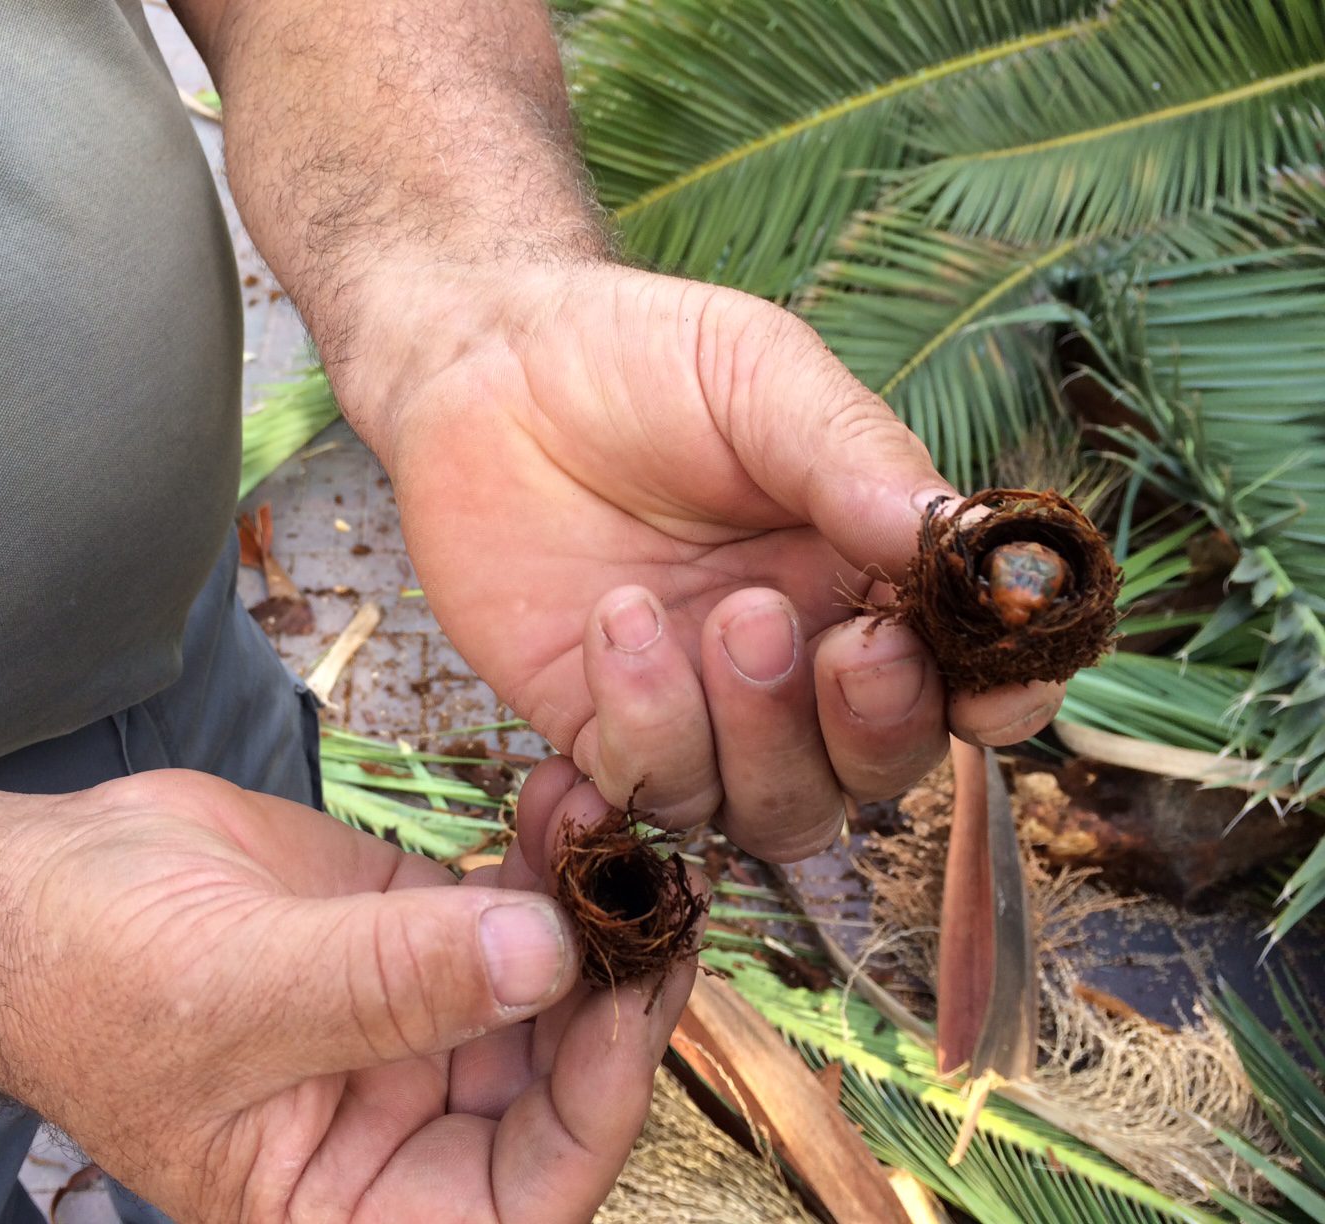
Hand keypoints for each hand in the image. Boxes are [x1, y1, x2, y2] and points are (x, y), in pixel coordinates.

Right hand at [0, 764, 694, 1222]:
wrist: (30, 886)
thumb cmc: (88, 977)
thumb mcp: (232, 995)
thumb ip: (389, 986)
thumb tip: (546, 959)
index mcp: (355, 1202)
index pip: (518, 1197)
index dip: (592, 1109)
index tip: (628, 997)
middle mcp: (405, 1127)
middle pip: (557, 1084)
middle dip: (614, 988)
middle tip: (657, 887)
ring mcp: (420, 1022)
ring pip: (550, 982)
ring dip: (592, 901)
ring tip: (616, 812)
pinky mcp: (420, 931)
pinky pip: (513, 902)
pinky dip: (546, 849)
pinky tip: (563, 785)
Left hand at [346, 263, 1062, 860]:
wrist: (485, 370)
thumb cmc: (640, 360)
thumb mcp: (761, 375)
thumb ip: (855, 457)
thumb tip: (962, 538)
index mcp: (865, 571)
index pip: (965, 674)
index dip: (998, 702)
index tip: (996, 690)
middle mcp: (797, 658)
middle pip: (879, 770)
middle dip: (875, 728)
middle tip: (842, 645)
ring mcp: (701, 706)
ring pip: (777, 810)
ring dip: (759, 734)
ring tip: (714, 613)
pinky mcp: (602, 729)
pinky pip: (652, 790)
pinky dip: (644, 728)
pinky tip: (611, 623)